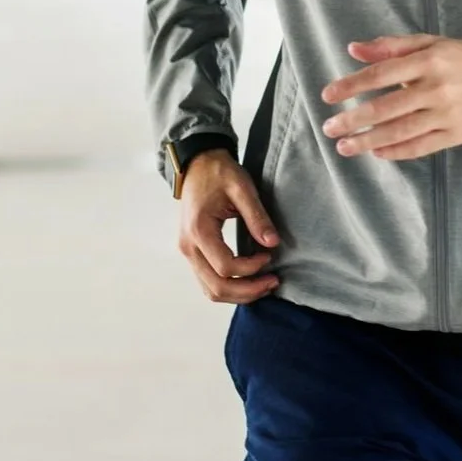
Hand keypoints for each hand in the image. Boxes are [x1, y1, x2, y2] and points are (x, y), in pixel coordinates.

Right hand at [178, 149, 279, 303]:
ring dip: (238, 294)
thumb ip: (257, 216)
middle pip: (216, 287)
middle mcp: (188, 247)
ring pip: (210, 290)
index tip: (270, 255)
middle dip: (247, 291)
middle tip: (273, 282)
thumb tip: (272, 243)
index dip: (251, 268)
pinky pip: (208, 281)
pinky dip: (229, 287)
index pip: (225, 267)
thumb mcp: (242, 188)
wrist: (198, 166)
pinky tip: (250, 281)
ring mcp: (188, 252)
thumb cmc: (219, 173)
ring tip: (265, 285)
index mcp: (199, 231)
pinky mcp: (193, 252)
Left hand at [321, 34, 461, 160]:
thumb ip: (391, 46)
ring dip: (368, 141)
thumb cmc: (459, 60)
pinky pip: (420, 147)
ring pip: (399, 132)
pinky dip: (396, 152)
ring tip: (344, 146)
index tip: (328, 96)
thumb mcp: (429, 44)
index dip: (351, 85)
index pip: (381, 74)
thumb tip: (353, 49)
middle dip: (353, 120)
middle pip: (385, 108)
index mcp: (428, 61)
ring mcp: (445, 114)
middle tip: (329, 127)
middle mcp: (435, 89)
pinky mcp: (454, 134)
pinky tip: (376, 153)